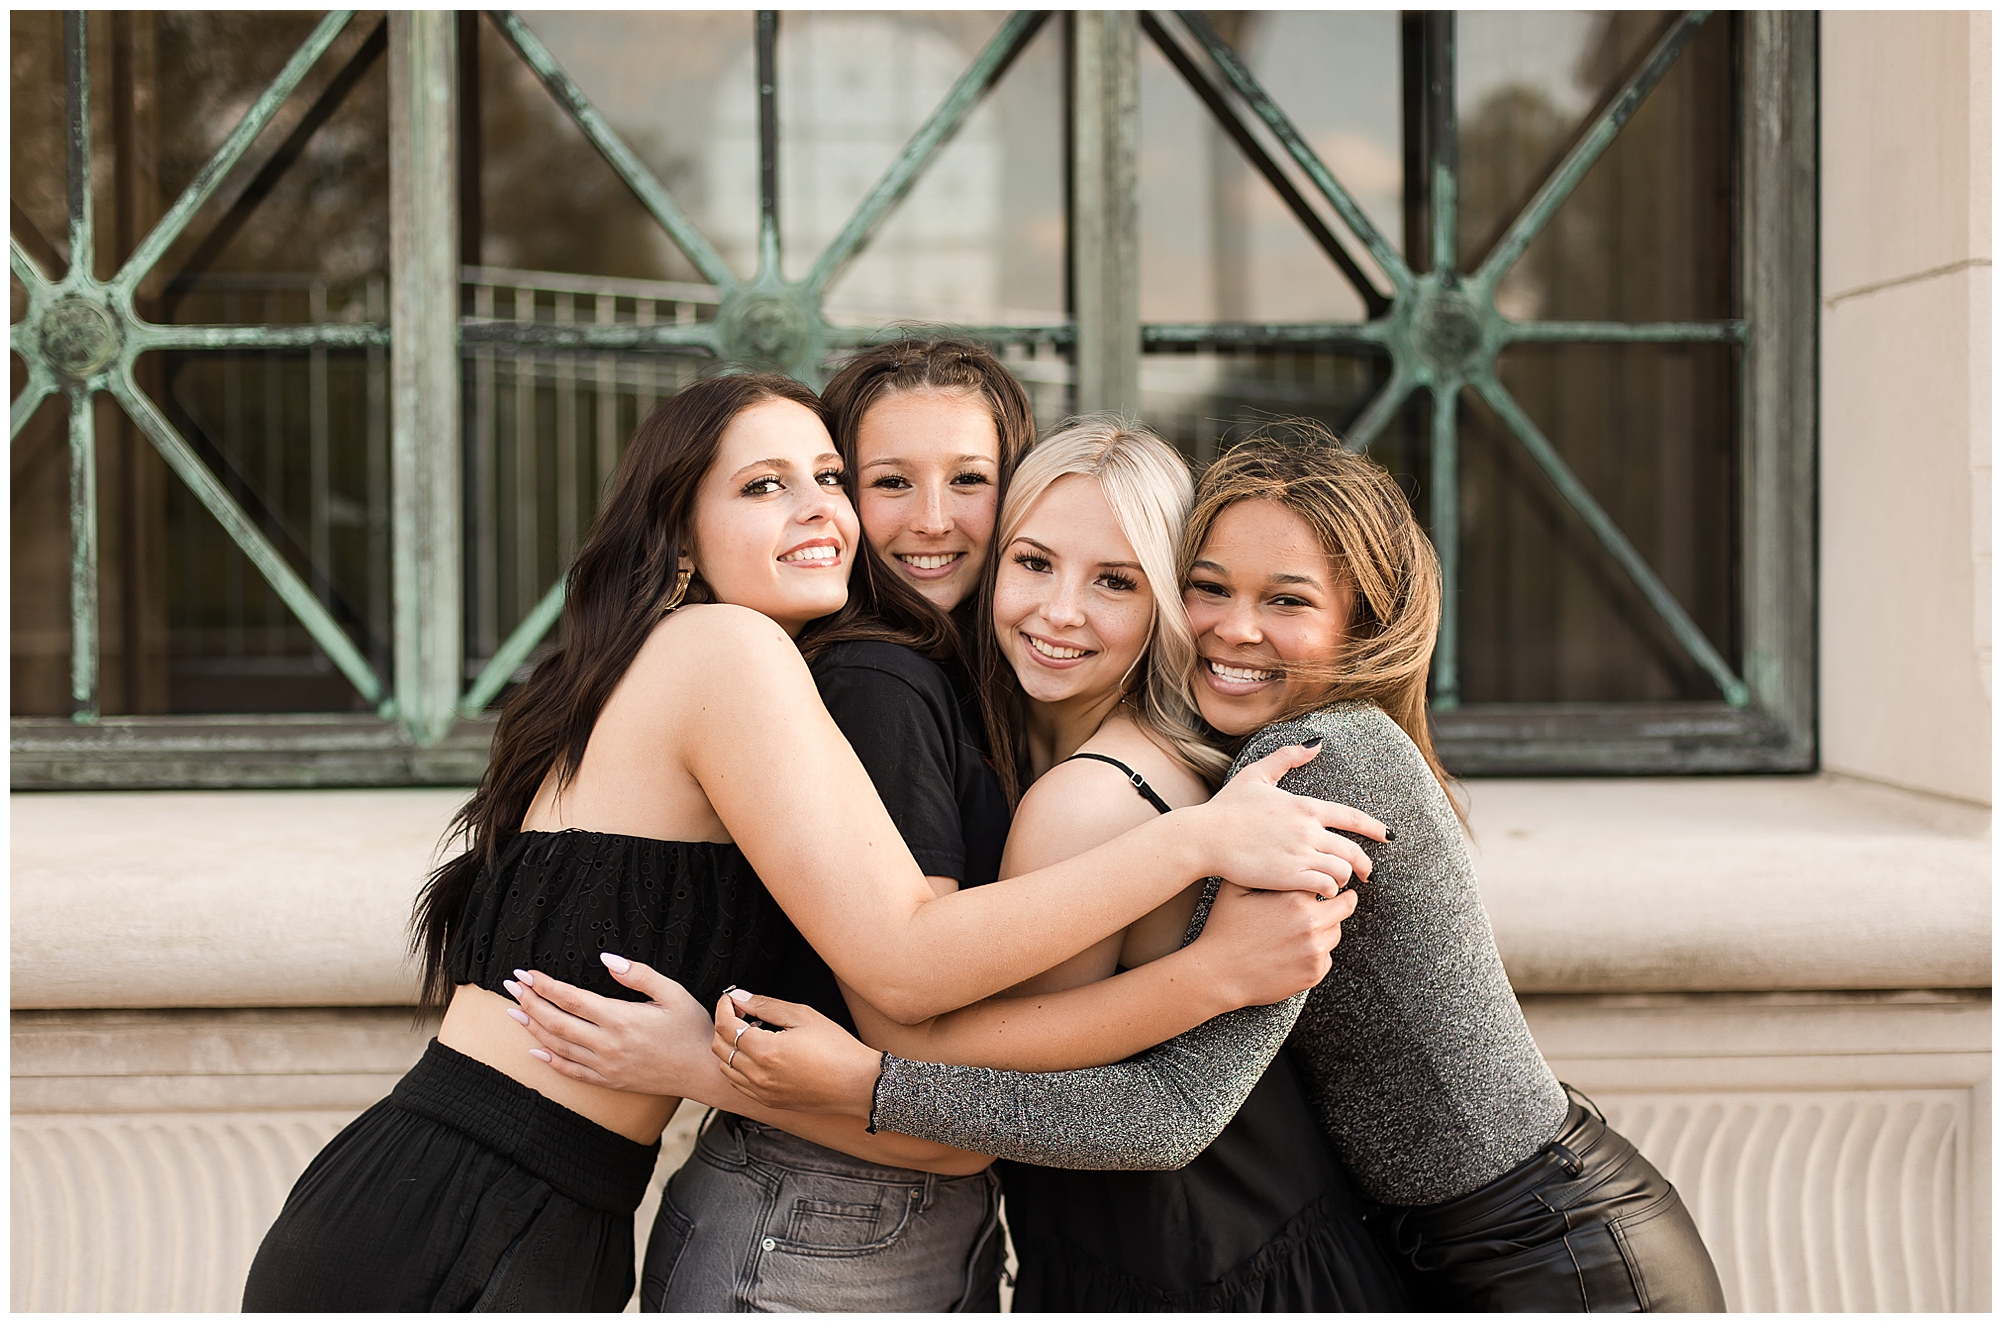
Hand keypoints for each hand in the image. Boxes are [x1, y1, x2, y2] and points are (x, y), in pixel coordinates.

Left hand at [502, 954, 712, 1094]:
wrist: (704, 1071)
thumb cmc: (692, 1028)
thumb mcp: (673, 993)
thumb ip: (638, 974)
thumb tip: (606, 959)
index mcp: (621, 1018)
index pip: (571, 999)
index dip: (544, 985)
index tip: (526, 973)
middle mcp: (608, 1044)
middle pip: (557, 1021)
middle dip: (530, 1001)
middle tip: (510, 986)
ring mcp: (606, 1065)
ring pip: (558, 1045)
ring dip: (533, 1027)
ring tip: (513, 1012)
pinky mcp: (609, 1081)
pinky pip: (571, 1071)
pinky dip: (550, 1060)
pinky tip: (535, 1049)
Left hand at [713, 989, 883, 1120]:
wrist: (857, 1084)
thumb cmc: (836, 1048)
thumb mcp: (802, 1016)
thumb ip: (766, 1005)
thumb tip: (741, 997)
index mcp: (765, 1051)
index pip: (726, 1026)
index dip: (723, 1007)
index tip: (730, 998)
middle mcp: (758, 1075)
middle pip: (719, 1047)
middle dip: (724, 1024)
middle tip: (741, 1011)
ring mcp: (762, 1092)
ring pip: (726, 1067)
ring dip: (730, 1046)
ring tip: (752, 1032)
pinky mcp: (769, 1101)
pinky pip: (738, 1084)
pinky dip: (737, 1066)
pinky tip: (756, 1054)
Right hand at [1194, 742, 1389, 895]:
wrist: (1204, 836)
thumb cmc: (1227, 807)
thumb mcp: (1257, 774)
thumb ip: (1288, 757)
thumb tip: (1315, 743)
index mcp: (1305, 806)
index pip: (1352, 817)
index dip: (1375, 828)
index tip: (1388, 836)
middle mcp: (1308, 829)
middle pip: (1353, 849)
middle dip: (1365, 863)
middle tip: (1367, 873)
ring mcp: (1299, 854)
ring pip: (1341, 870)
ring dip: (1344, 879)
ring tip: (1339, 885)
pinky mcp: (1288, 876)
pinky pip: (1324, 886)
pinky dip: (1329, 892)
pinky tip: (1322, 895)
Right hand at [1194, 881, 1356, 1006]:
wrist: (1219, 974)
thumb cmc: (1225, 931)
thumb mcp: (1236, 890)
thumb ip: (1262, 869)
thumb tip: (1276, 853)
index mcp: (1294, 899)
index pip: (1326, 880)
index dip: (1322, 879)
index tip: (1319, 881)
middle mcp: (1310, 923)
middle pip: (1345, 905)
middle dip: (1339, 901)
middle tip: (1330, 901)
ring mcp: (1315, 950)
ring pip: (1336, 932)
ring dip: (1326, 928)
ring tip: (1302, 929)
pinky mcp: (1315, 972)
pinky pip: (1327, 958)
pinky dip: (1316, 954)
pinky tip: (1294, 951)